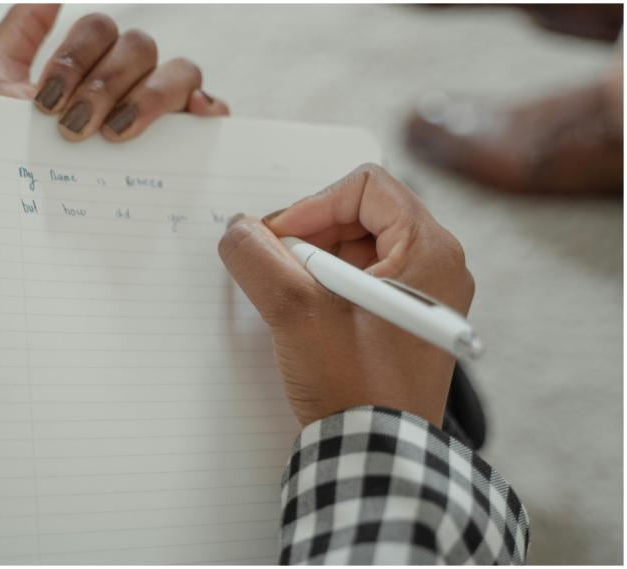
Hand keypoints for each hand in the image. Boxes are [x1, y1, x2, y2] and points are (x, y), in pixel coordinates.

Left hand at [0, 5, 228, 140]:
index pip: (99, 30)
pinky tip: (193, 117)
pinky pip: (211, 106)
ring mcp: (159, 108)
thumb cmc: (5, 151)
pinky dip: (208, 104)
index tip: (46, 105)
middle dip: (104, 85)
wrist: (20, 210)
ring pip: (178, 70)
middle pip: (139, 47)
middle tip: (75, 128)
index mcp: (90, 64)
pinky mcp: (183, 140)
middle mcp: (128, 80)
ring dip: (147, 98)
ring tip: (116, 135)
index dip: (74, 59)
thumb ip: (17, 33)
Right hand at [218, 164, 474, 426]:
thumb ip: (257, 256)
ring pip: (358, 247)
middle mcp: (437, 266)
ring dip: (314, 262)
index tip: (278, 239)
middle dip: (310, 235)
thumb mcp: (295, 310)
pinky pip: (361, 280)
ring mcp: (423, 296)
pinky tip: (305, 315)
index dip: (312, 204)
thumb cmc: (355, 388)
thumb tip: (239, 229)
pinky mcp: (405, 320)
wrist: (379, 459)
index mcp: (430, 250)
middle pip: (361, 214)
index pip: (366, 186)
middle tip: (277, 267)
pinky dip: (326, 286)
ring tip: (290, 298)